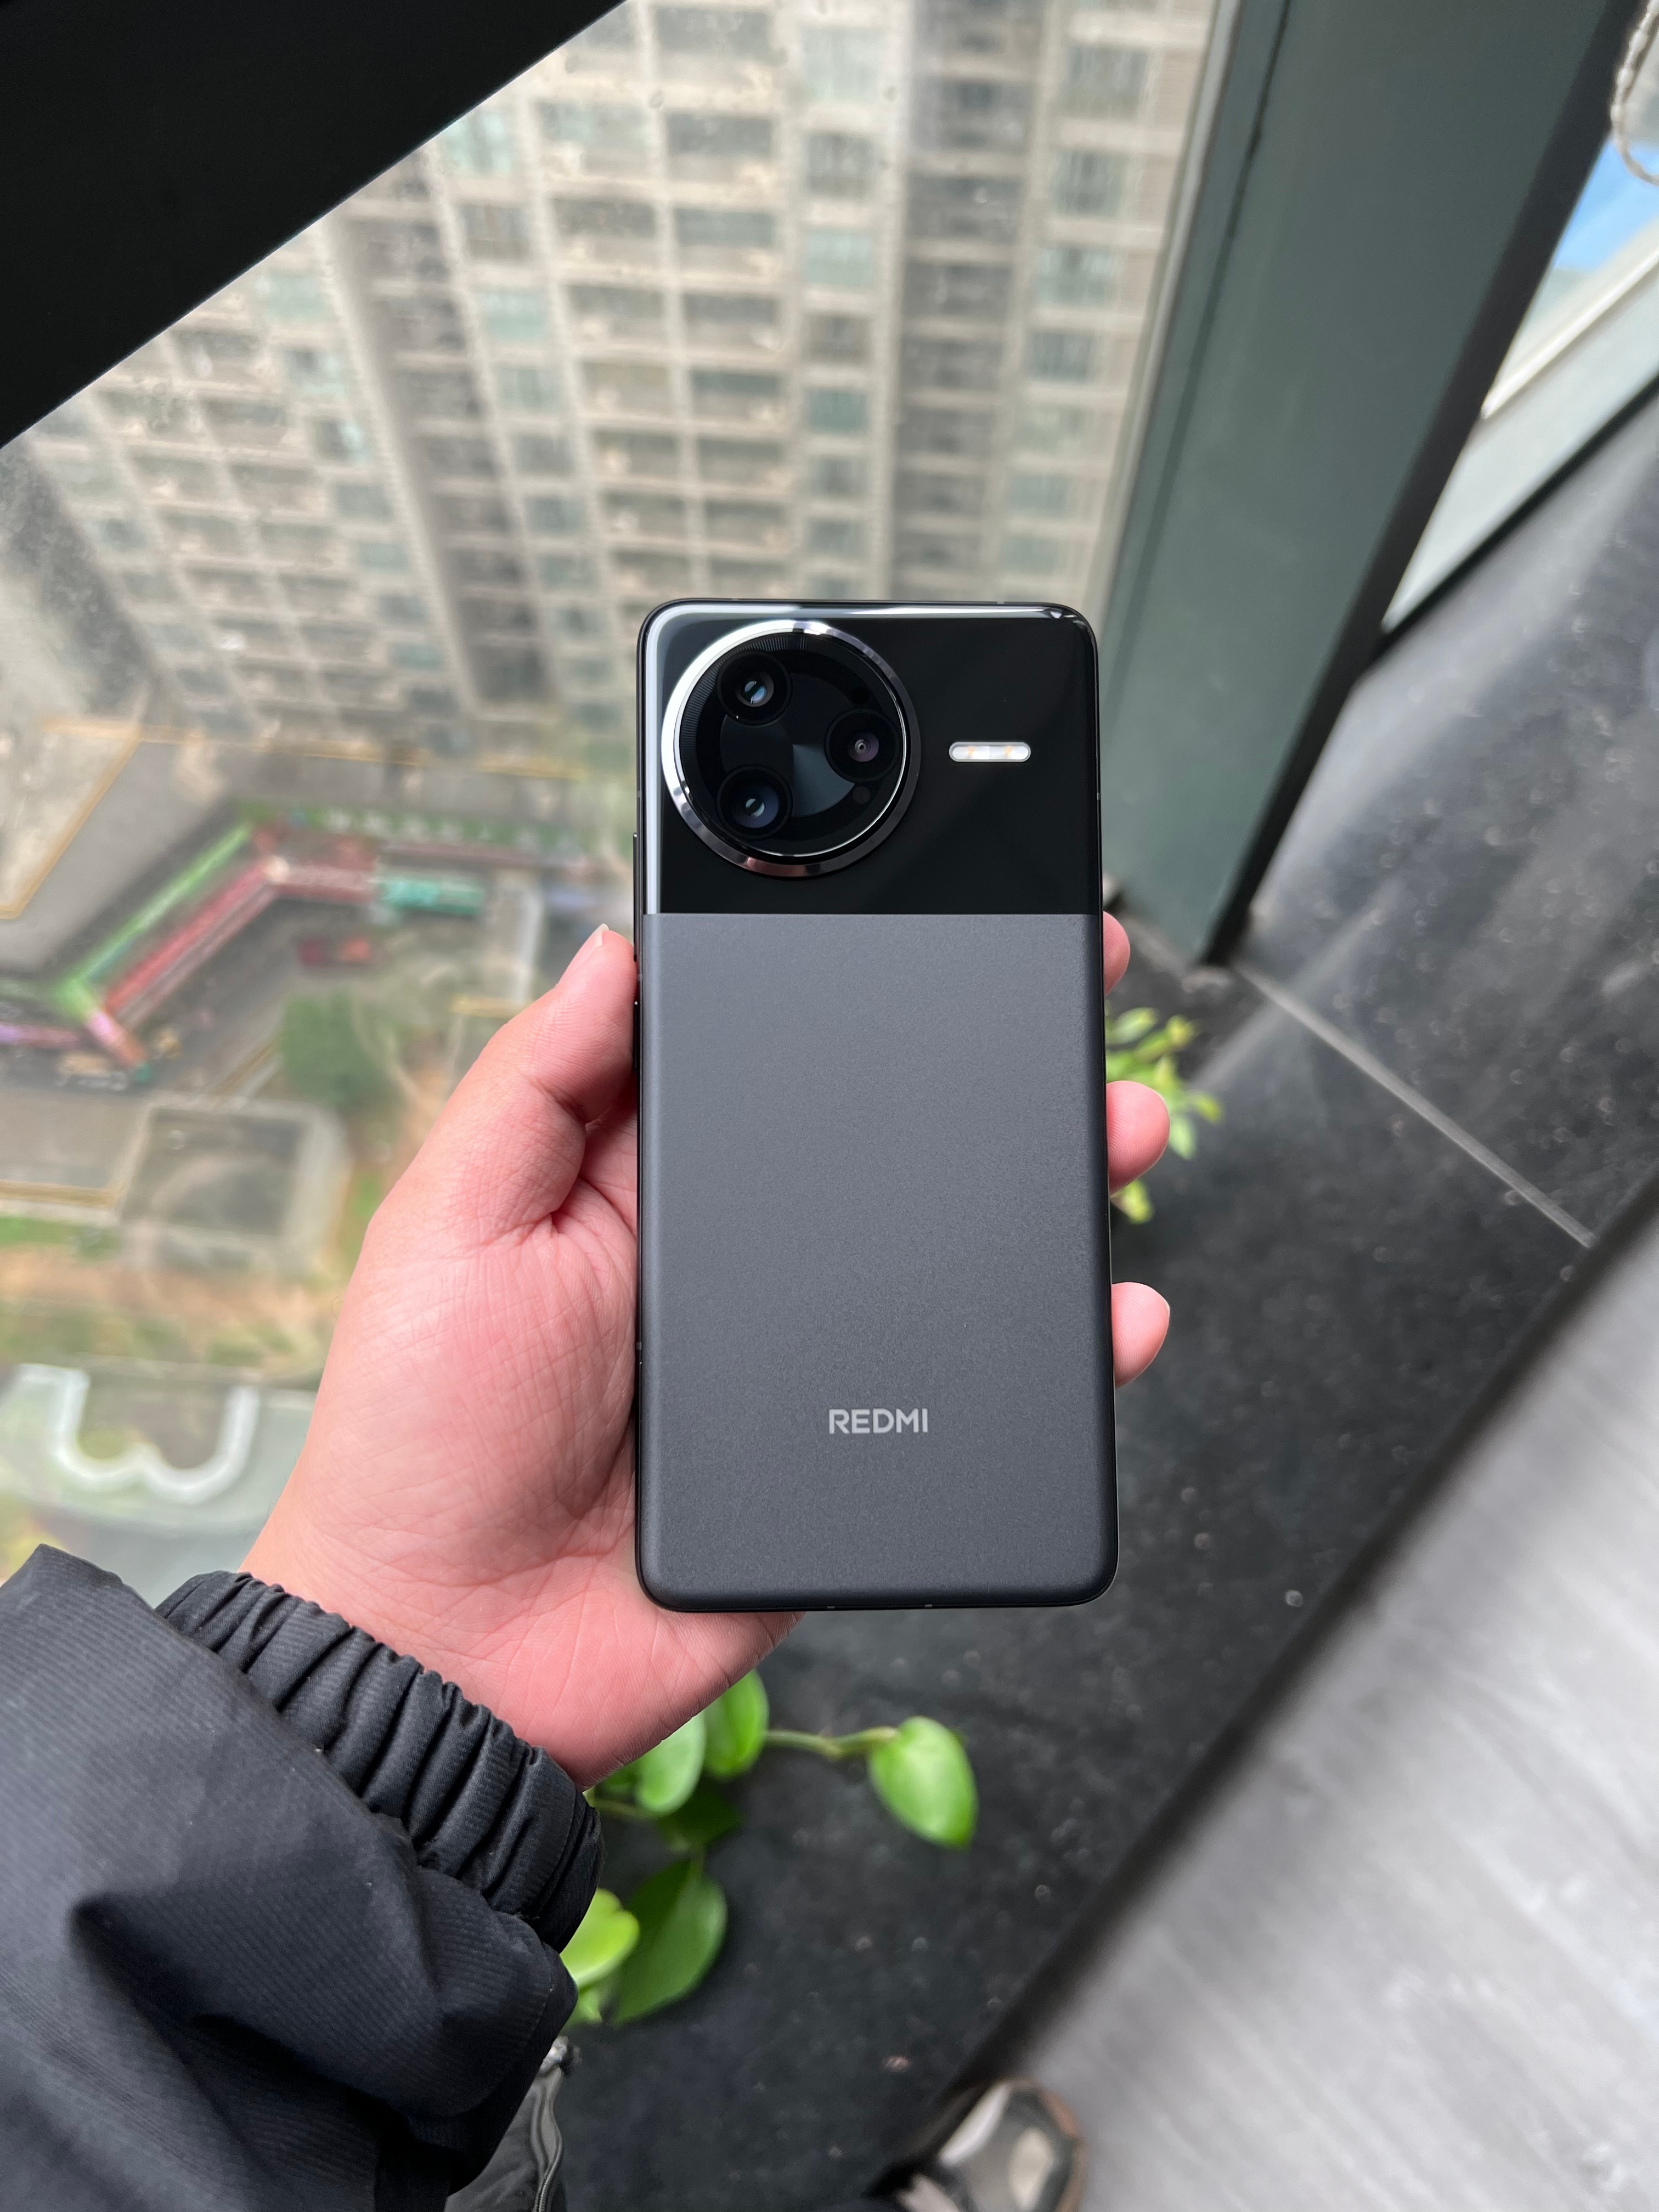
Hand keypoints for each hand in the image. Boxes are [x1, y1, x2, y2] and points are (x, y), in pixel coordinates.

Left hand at [245, 916, 1170, 1784]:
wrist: (458, 1653)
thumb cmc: (422, 1435)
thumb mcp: (450, 1225)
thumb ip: (535, 1085)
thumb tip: (615, 946)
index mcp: (648, 1182)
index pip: (766, 1053)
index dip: (847, 980)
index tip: (930, 911)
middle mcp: (740, 1256)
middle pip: (887, 1143)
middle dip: (988, 1069)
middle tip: (1072, 995)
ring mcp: (805, 1357)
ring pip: (952, 1255)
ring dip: (1047, 1188)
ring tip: (1116, 1130)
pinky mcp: (853, 1456)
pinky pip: (977, 1394)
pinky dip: (1061, 1357)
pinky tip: (1115, 1316)